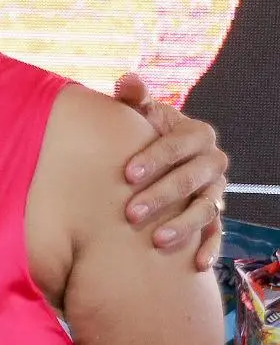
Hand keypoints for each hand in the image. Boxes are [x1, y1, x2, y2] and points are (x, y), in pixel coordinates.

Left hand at [113, 73, 228, 270]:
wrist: (155, 161)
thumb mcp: (139, 116)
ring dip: (184, 225)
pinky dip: (209, 247)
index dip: (156, 157)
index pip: (180, 143)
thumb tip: (127, 80)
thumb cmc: (142, 135)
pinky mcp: (214, 215)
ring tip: (157, 240)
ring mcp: (215, 189)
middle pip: (192, 178)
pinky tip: (195, 264)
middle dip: (163, 196)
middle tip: (130, 213)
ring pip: (207, 208)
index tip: (127, 173)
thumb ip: (133, 99)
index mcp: (195, 134)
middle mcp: (211, 162)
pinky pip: (218, 232)